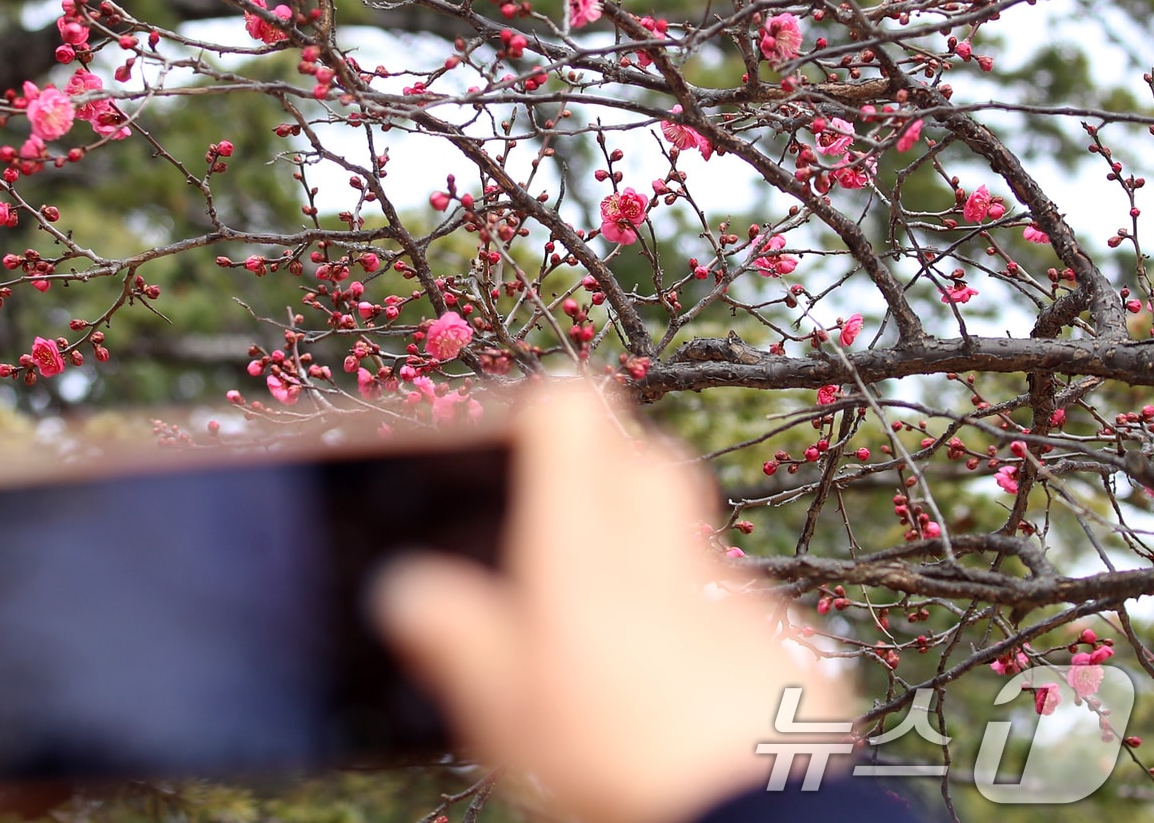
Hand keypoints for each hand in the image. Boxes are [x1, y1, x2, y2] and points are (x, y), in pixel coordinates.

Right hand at [374, 383, 849, 822]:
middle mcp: (664, 550)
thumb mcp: (502, 708)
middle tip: (574, 513)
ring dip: (660, 547)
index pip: (576, 413)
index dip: (552, 406)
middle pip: (649, 455)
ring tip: (621, 610)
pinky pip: (739, 600)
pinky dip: (708, 617)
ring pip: (694, 531)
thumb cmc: (611, 760)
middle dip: (614, 463)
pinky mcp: (782, 638)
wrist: (747, 821)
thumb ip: (453, 633)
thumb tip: (405, 587)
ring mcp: (732, 590)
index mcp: (583, 548)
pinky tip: (681, 676)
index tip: (532, 426)